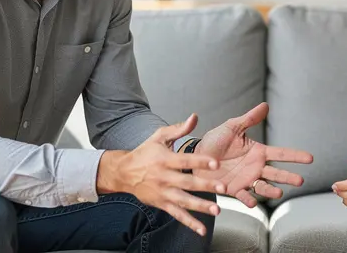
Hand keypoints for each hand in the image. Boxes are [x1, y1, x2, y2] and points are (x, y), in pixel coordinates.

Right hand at [98, 114, 226, 236]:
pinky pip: (177, 215)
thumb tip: (194, 117)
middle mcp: (164, 177)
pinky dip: (189, 222)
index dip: (201, 162)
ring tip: (216, 209)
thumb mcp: (159, 137)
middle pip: (188, 182)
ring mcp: (163, 193)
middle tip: (223, 187)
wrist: (123, 173)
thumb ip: (179, 129)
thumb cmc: (144, 153)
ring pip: (184, 201)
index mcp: (165, 159)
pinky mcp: (162, 204)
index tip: (216, 163)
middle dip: (206, 185)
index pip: (185, 160)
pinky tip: (201, 229)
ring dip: (200, 206)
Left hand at [194, 102, 314, 206]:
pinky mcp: (234, 190)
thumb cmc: (215, 141)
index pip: (281, 153)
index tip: (310, 158)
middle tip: (300, 180)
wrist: (196, 156)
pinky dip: (248, 200)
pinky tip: (252, 202)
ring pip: (263, 187)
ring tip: (278, 192)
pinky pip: (243, 196)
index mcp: (258, 152)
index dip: (295, 155)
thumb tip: (266, 105)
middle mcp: (256, 168)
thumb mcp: (232, 127)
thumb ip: (249, 119)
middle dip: (288, 177)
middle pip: (277, 173)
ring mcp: (246, 180)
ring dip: (271, 190)